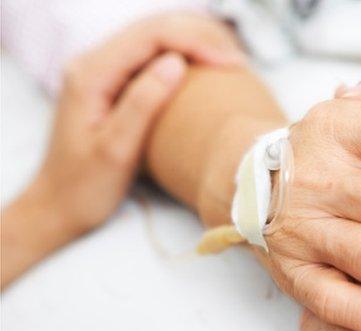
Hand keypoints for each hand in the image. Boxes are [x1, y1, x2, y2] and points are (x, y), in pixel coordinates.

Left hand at [1, 13, 244, 287]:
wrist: (57, 206)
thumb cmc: (84, 187)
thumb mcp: (116, 150)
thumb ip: (143, 103)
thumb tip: (176, 62)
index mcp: (90, 74)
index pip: (150, 37)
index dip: (194, 42)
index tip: (231, 65)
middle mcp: (92, 62)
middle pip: (153, 29)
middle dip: (199, 37)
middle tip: (238, 62)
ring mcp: (101, 70)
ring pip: (154, 37)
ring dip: (193, 43)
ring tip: (228, 61)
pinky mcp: (112, 82)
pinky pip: (151, 55)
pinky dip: (182, 55)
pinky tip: (204, 68)